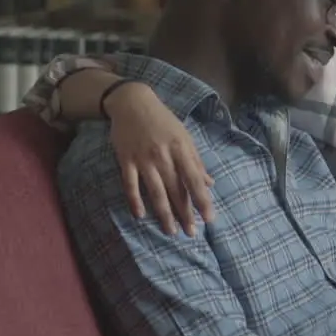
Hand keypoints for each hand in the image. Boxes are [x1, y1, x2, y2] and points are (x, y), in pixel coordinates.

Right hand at [104, 82, 214, 235]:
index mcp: (181, 149)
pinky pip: (130, 184)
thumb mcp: (184, 136)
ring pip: (155, 191)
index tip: (209, 218)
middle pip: (176, 189)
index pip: (194, 180)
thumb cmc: (163, 120)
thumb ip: (196, 161)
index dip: (202, 200)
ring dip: (163, 213)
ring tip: (171, 231)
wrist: (133, 102)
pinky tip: (140, 215)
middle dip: (185, 213)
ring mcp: (143, 158)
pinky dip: (134, 200)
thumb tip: (210, 183)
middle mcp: (163, 156)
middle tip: (191, 233)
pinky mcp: (125, 159)